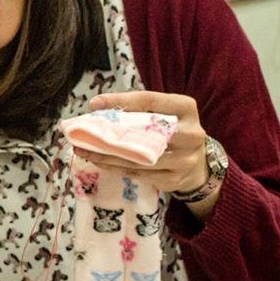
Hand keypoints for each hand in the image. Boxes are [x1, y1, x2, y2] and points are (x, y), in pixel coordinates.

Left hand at [83, 91, 209, 195]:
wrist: (197, 164)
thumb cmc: (171, 131)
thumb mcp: (163, 113)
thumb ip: (137, 109)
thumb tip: (97, 107)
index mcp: (186, 109)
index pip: (150, 101)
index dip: (120, 101)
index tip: (94, 104)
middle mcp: (191, 134)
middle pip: (144, 132)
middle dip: (110, 134)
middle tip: (82, 133)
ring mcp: (185, 160)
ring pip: (138, 158)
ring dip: (107, 155)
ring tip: (83, 149)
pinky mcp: (174, 179)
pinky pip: (138, 173)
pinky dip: (116, 167)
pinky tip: (100, 160)